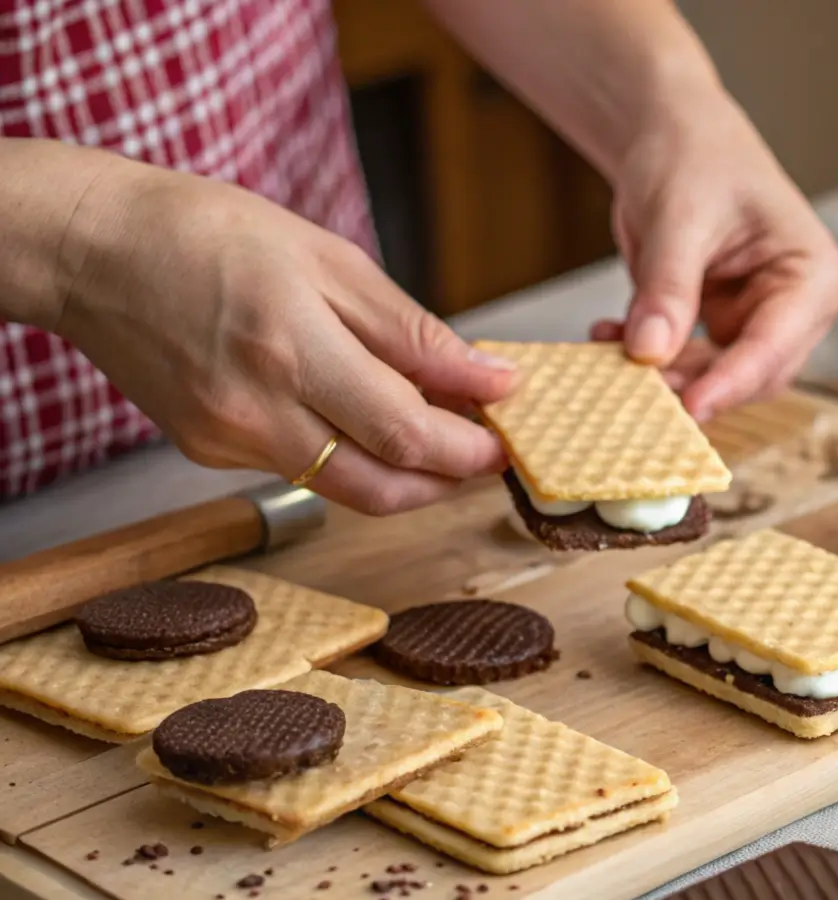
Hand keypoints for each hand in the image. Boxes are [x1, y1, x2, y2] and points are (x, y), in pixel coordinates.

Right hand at [53, 162, 516, 514]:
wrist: (94, 250)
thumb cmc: (210, 234)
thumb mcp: (329, 261)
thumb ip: (412, 332)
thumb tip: (489, 377)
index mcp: (291, 347)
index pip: (404, 431)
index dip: (467, 445)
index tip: (506, 432)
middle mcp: (255, 409)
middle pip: (381, 486)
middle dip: (447, 477)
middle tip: (483, 450)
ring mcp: (226, 439)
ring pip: (344, 491)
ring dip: (405, 475)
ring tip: (435, 434)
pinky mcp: (207, 452)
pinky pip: (301, 470)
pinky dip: (349, 455)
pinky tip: (362, 417)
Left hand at [590, 95, 837, 419]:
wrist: (673, 135)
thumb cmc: (694, 154)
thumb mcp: (679, 216)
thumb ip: (668, 286)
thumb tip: (649, 351)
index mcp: (813, 275)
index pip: (776, 345)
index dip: (731, 381)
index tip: (688, 407)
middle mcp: (797, 309)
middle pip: (753, 375)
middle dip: (693, 384)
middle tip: (632, 387)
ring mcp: (760, 322)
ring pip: (717, 379)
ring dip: (664, 376)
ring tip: (609, 352)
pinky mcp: (722, 330)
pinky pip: (688, 365)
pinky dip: (649, 359)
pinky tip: (609, 337)